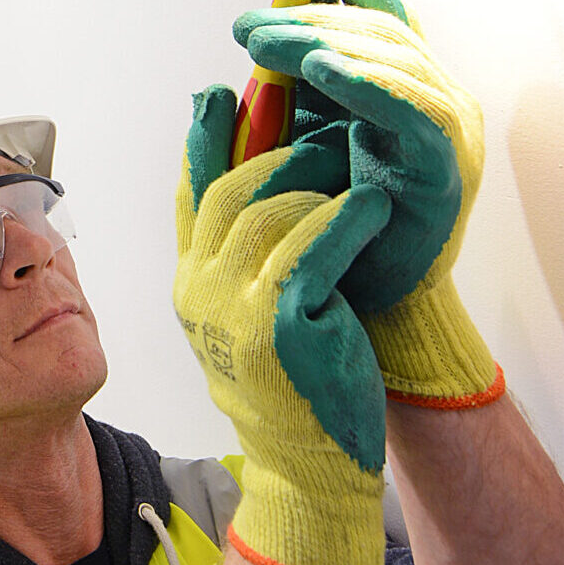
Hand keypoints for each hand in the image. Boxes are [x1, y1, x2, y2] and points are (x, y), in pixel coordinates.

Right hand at [175, 86, 389, 564]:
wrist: (308, 470)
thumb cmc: (294, 388)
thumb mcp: (254, 315)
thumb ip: (244, 258)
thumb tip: (250, 189)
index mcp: (190, 286)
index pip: (189, 196)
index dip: (203, 141)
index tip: (220, 94)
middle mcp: (199, 294)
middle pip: (229, 190)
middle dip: (278, 149)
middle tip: (324, 128)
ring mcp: (233, 311)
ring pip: (271, 210)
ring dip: (321, 181)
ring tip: (359, 171)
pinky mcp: (280, 328)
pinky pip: (311, 248)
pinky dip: (346, 219)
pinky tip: (374, 209)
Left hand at [230, 0, 500, 407]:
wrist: (360, 323)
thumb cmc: (326, 244)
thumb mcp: (288, 166)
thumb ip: (271, 116)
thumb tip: (230, 68)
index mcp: (393, 97)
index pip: (379, 17)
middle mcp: (428, 103)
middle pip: (379, 32)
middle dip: (311, 19)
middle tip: (247, 27)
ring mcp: (447, 134)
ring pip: (396, 60)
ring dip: (329, 44)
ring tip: (272, 42)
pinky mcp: (447, 171)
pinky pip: (414, 111)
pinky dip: (370, 84)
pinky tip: (324, 73)